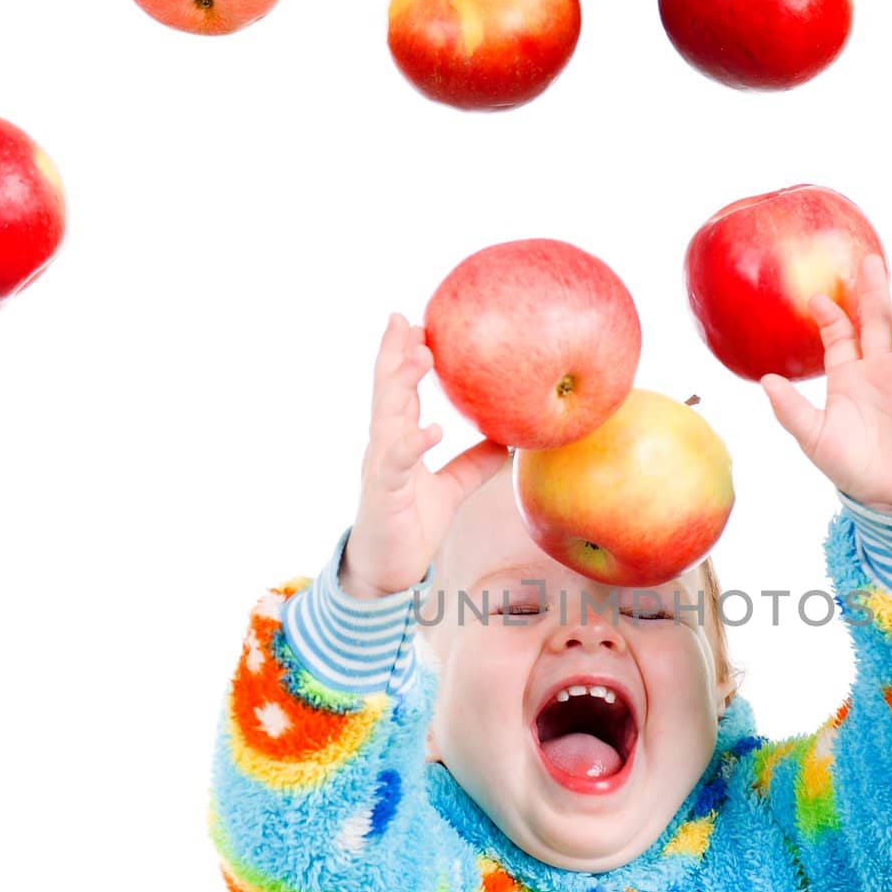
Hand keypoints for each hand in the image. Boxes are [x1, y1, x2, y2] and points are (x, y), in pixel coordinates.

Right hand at [340, 314, 507, 597]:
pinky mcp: (385, 495)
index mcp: (396, 441)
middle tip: (403, 319)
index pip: (398, 390)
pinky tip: (430, 430)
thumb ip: (474, 463)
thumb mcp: (451, 489)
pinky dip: (411, 445)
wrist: (387, 571)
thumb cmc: (411, 525)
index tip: (414, 323)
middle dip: (393, 354)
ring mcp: (381, 469)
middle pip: (385, 392)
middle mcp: (384, 447)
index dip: (402, 356)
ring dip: (400, 385)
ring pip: (387, 418)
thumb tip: (510, 441)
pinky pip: (397, 465)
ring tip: (419, 356)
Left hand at [761, 254, 891, 511]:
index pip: (840, 336)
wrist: (888, 494)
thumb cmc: (850, 468)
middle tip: (870, 258)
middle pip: (877, 319)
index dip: (831, 316)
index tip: (818, 298)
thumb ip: (791, 410)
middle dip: (874, 289)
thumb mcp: (814, 437)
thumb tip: (766, 380)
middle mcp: (877, 368)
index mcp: (847, 377)